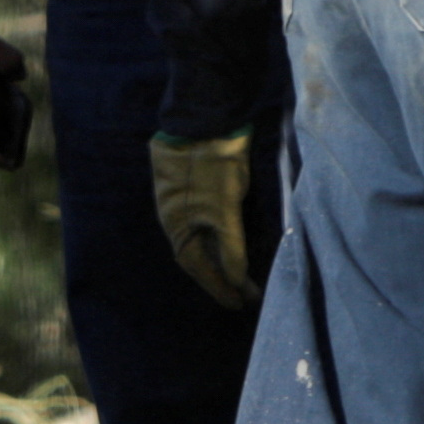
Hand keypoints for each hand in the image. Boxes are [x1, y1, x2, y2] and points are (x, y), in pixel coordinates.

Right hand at [148, 128, 259, 308]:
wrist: (204, 119)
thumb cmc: (212, 166)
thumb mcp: (225, 209)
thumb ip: (231, 247)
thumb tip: (238, 280)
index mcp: (177, 225)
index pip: (198, 267)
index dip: (219, 287)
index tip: (239, 304)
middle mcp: (178, 217)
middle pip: (199, 256)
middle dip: (222, 277)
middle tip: (247, 294)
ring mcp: (187, 201)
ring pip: (204, 239)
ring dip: (222, 258)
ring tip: (243, 275)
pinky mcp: (200, 187)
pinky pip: (209, 223)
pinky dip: (222, 238)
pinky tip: (234, 241)